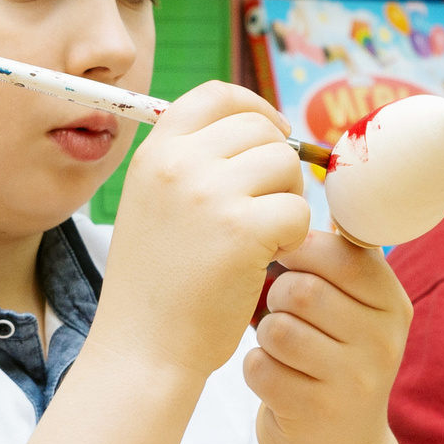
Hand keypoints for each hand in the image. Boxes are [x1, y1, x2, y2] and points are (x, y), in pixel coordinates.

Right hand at [90, 82, 309, 378]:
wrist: (144, 348)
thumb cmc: (159, 286)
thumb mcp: (156, 205)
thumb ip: (193, 163)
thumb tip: (259, 127)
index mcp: (155, 153)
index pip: (217, 95)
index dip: (255, 108)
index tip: (273, 133)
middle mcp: (179, 163)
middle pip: (261, 129)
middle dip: (277, 166)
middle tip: (265, 210)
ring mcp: (210, 192)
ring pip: (287, 165)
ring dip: (288, 200)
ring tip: (259, 238)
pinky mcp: (243, 228)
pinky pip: (299, 210)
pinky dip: (294, 237)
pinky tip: (264, 261)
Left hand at [247, 231, 411, 443]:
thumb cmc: (332, 358)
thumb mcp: (354, 311)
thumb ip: (336, 264)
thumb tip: (294, 199)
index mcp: (392, 304)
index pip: (343, 254)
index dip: (300, 249)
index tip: (285, 259)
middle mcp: (383, 342)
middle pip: (304, 290)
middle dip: (275, 295)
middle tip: (277, 308)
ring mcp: (354, 381)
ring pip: (278, 329)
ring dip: (264, 335)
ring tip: (277, 345)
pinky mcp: (318, 413)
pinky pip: (261, 368)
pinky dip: (255, 369)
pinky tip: (273, 378)